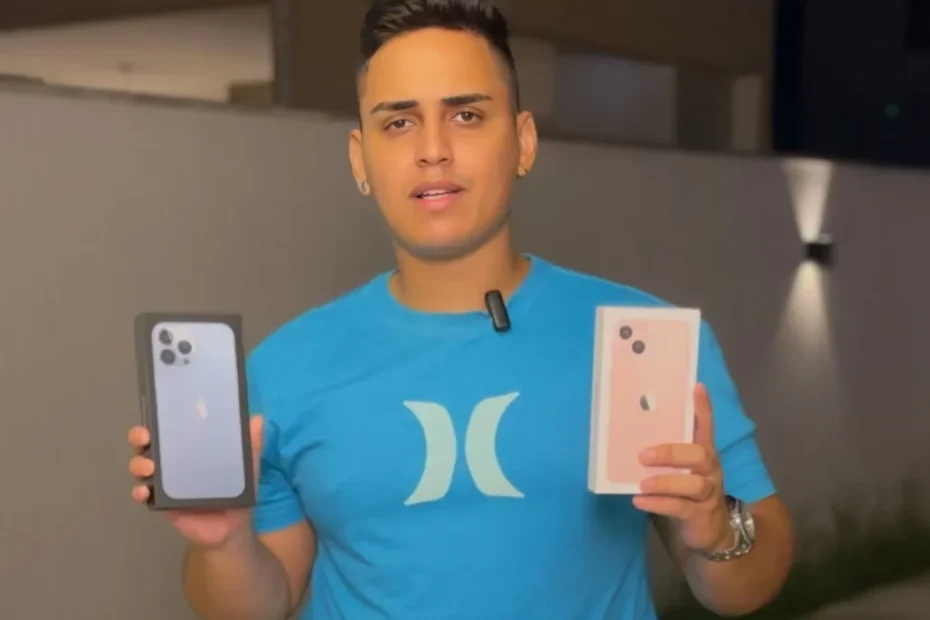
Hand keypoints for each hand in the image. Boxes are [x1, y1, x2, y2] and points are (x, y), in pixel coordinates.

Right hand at [128, 415, 263, 548]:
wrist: (232, 526)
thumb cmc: (236, 491)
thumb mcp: (247, 467)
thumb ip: (252, 445)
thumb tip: (259, 419)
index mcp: (190, 448)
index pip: (170, 429)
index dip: (158, 420)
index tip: (156, 416)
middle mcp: (173, 462)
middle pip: (147, 445)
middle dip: (139, 438)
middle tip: (145, 438)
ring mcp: (164, 483)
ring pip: (141, 468)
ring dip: (139, 465)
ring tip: (149, 468)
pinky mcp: (162, 503)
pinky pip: (143, 496)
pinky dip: (139, 492)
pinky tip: (145, 492)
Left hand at [632, 384, 732, 554]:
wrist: (710, 532)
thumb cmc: (688, 492)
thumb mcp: (681, 469)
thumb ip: (666, 452)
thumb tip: (633, 433)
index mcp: (704, 453)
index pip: (706, 426)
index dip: (703, 408)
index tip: (697, 387)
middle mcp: (710, 470)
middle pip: (700, 454)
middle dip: (672, 452)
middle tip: (644, 455)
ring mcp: (708, 493)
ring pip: (694, 484)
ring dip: (666, 482)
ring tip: (642, 484)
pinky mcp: (701, 515)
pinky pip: (681, 508)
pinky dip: (659, 504)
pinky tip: (639, 501)